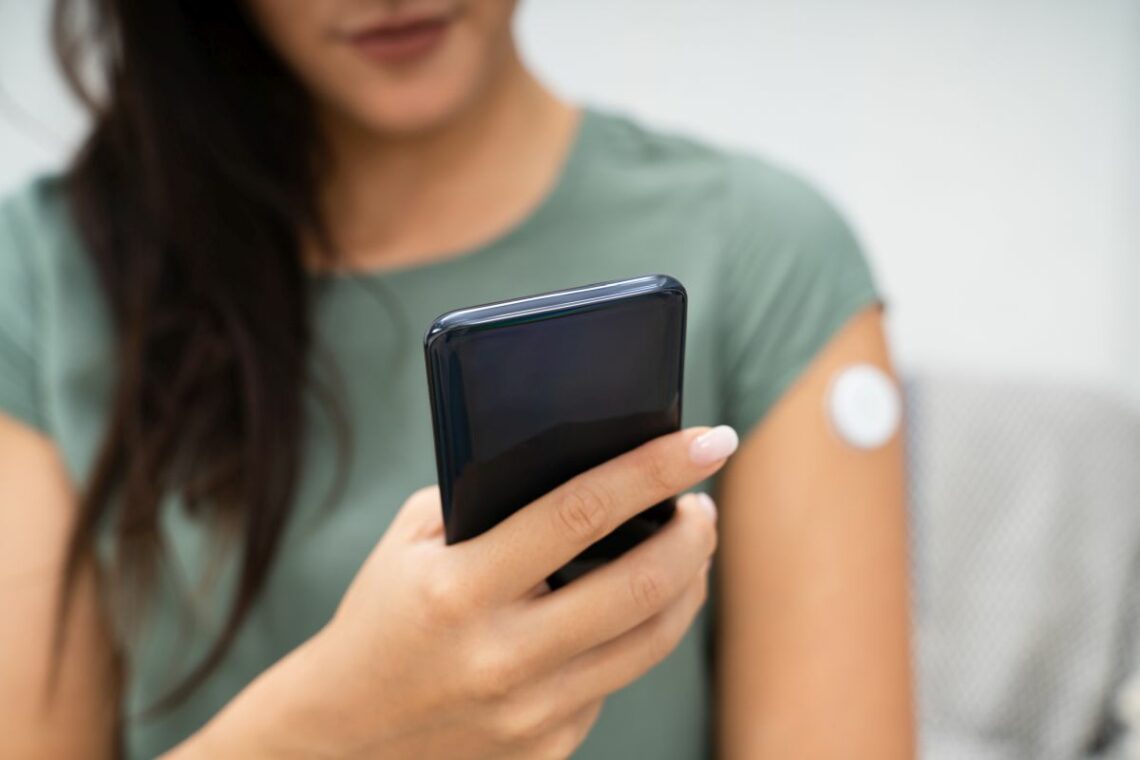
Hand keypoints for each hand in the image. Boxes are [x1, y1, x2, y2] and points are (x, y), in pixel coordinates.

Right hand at [186, 425, 736, 759]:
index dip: (655, 469)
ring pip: (649, 642)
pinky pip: (613, 682)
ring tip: (688, 549)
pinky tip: (622, 611)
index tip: (708, 439)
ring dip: (686, 585)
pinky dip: (631, 637)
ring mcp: (530, 714)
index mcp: (461, 590)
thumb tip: (584, 463)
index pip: (582, 513)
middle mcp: (502, 658)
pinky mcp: (547, 750)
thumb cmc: (382, 615)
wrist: (344, 734)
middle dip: (695, 534)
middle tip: (704, 504)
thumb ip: (488, 501)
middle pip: (641, 586)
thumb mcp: (412, 541)